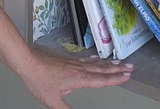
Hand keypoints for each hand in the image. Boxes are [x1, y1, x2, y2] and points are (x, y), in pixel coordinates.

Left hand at [16, 49, 132, 108]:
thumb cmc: (39, 79)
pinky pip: (84, 59)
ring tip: (119, 62)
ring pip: (95, 63)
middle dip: (117, 69)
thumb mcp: (53, 101)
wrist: (28, 63)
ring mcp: (73, 63)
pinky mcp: (66, 60)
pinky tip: (96, 57)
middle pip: (102, 69)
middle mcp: (78, 69)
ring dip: (108, 63)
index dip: (115, 79)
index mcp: (79, 79)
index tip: (127, 76)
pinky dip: (93, 59)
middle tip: (130, 67)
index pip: (101, 80)